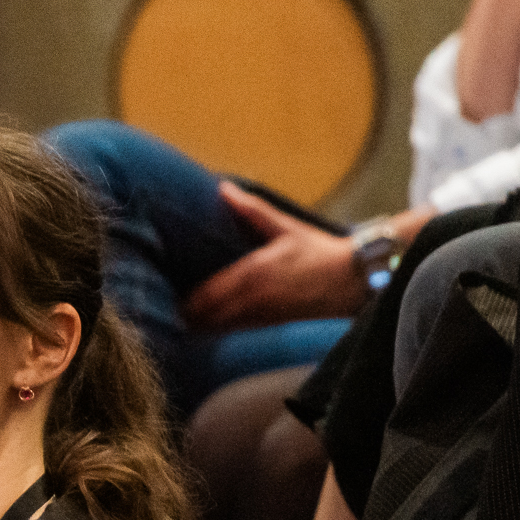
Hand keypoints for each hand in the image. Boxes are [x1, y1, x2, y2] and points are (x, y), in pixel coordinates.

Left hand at [183, 184, 372, 330]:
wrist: (353, 280)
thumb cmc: (319, 251)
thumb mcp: (285, 227)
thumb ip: (251, 210)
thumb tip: (223, 188)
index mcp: (252, 273)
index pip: (206, 295)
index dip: (183, 299)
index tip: (166, 291)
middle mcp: (254, 299)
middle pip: (206, 316)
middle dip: (186, 313)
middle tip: (166, 305)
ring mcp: (263, 315)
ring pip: (220, 327)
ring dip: (200, 323)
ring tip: (180, 316)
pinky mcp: (272, 323)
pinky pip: (236, 330)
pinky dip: (219, 327)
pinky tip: (209, 323)